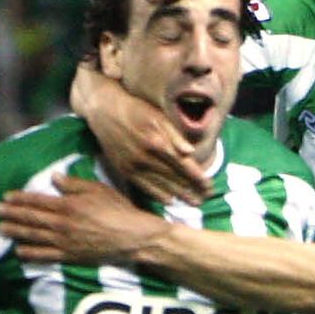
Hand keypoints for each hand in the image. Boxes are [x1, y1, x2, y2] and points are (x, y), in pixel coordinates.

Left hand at [0, 174, 169, 264]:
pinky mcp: (71, 256)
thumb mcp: (98, 189)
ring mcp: (65, 241)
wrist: (133, 237)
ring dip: (16, 231)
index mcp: (68, 205)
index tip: (6, 197)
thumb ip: (74, 184)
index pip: (37, 201)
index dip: (20, 198)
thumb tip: (54, 177)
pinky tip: (19, 251)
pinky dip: (31, 253)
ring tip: (1, 228)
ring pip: (34, 236)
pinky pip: (46, 255)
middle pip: (31, 218)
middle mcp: (62, 223)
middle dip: (12, 214)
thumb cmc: (118, 210)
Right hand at [72, 63, 212, 202]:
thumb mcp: (158, 116)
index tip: (209, 186)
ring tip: (194, 203)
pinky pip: (144, 187)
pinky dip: (158, 195)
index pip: (183, 165)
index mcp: (157, 143)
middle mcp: (146, 157)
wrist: (105, 111)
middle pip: (174, 177)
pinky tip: (169, 201)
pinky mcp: (124, 170)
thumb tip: (190, 152)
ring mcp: (134, 166)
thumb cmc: (137, 110)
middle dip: (192, 188)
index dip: (197, 177)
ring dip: (179, 195)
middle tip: (206, 197)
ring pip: (161, 185)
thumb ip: (174, 135)